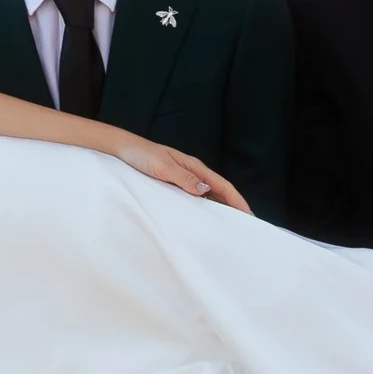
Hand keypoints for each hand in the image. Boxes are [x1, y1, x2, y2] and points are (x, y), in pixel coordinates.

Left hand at [108, 130, 250, 211]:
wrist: (123, 148)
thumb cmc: (141, 156)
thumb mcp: (162, 167)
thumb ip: (183, 179)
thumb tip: (205, 191)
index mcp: (194, 167)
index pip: (223, 186)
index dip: (238, 201)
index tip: (249, 216)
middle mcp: (193, 172)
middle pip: (220, 190)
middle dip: (235, 206)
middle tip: (245, 225)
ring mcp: (184, 177)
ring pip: (210, 194)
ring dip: (221, 207)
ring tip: (229, 224)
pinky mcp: (175, 182)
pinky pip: (196, 196)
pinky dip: (205, 205)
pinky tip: (204, 216)